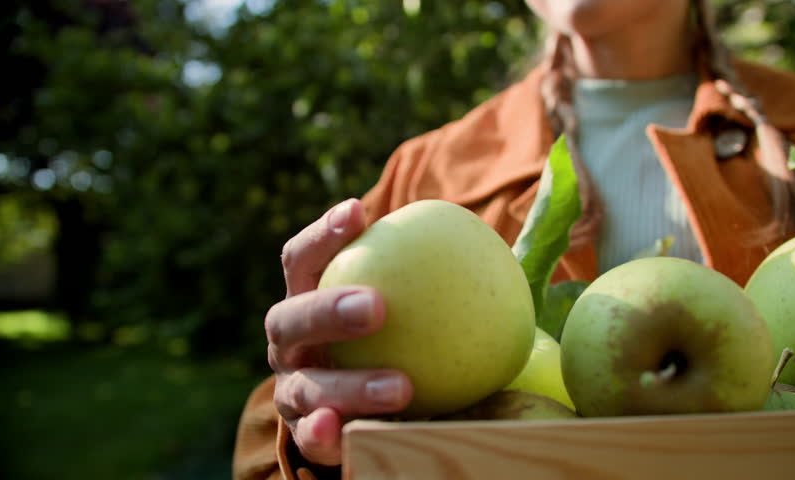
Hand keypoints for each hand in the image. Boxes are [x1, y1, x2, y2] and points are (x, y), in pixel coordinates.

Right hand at [265, 199, 413, 465]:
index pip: (304, 259)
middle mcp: (291, 344)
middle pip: (291, 320)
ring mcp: (294, 390)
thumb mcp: (409, 307)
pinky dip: (325, 435)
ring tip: (401, 387)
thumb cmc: (396, 337)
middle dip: (328, 310)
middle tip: (377, 307)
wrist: (373, 405)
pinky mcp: (307, 435)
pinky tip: (344, 430)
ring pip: (307, 387)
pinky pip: (312, 440)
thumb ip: (436, 279)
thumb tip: (504, 248)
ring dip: (350, 386)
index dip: (324, 234)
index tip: (358, 211)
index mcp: (307, 299)